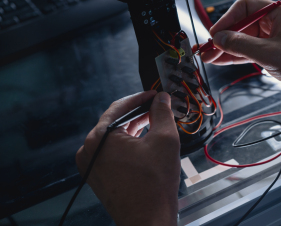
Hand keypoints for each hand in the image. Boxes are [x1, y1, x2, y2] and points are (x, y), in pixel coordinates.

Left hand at [76, 91, 179, 225]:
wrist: (147, 219)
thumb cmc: (153, 185)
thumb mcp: (165, 139)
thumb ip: (162, 112)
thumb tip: (161, 98)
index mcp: (100, 137)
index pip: (120, 106)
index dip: (141, 97)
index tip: (155, 94)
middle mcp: (88, 149)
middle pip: (116, 121)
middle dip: (139, 113)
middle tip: (159, 108)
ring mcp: (90, 164)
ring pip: (114, 136)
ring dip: (134, 128)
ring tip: (155, 125)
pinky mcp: (96, 175)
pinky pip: (111, 151)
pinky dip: (128, 144)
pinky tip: (145, 144)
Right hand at [200, 0, 280, 98]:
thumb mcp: (268, 53)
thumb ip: (241, 44)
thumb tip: (220, 38)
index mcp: (278, 12)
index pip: (245, 6)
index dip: (228, 19)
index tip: (215, 33)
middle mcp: (275, 22)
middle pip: (242, 22)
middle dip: (224, 36)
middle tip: (207, 48)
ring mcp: (273, 37)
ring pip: (243, 38)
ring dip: (226, 48)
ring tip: (208, 57)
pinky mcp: (272, 52)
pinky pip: (248, 50)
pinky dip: (235, 55)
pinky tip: (221, 60)